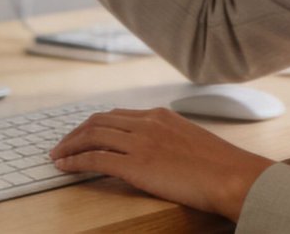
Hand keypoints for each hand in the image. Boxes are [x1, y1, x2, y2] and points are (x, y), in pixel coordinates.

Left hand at [49, 108, 275, 220]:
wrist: (233, 176)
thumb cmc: (221, 166)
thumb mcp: (191, 141)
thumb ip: (169, 140)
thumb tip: (156, 153)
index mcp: (161, 115)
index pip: (116, 114)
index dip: (94, 125)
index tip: (82, 135)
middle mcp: (147, 122)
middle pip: (98, 121)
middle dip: (75, 133)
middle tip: (61, 146)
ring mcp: (141, 141)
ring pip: (92, 136)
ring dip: (69, 146)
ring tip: (56, 157)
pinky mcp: (136, 164)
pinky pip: (95, 158)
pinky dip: (75, 161)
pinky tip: (65, 168)